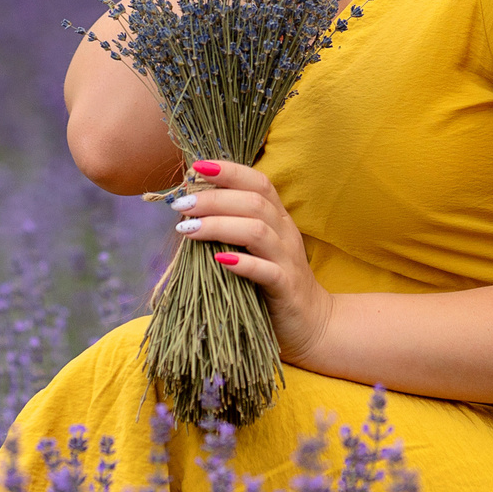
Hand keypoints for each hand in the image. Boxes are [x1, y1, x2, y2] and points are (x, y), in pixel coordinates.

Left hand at [167, 160, 336, 366]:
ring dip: (219, 226)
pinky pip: (266, 271)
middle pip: (253, 202)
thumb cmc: (271, 282)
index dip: (229, 171)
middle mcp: (285, 233)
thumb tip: (189, 210)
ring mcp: (288, 260)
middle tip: (181, 206)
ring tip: (188, 230)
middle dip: (213, 199)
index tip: (196, 167)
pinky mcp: (286, 288)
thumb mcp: (255, 249)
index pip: (258, 182)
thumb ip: (232, 227)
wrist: (312, 324)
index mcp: (278, 218)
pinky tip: (219, 261)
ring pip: (257, 231)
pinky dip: (242, 263)